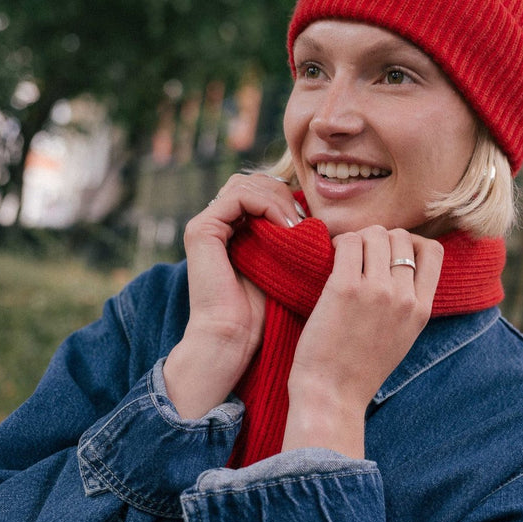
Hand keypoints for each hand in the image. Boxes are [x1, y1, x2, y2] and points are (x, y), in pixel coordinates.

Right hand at [163, 172, 302, 418]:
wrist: (235, 339)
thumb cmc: (265, 313)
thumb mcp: (286, 267)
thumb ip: (293, 240)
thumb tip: (321, 217)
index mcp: (234, 231)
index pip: (263, 192)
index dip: (290, 200)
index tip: (313, 225)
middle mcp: (217, 224)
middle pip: (255, 182)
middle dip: (286, 196)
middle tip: (306, 222)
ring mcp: (206, 224)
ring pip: (248, 184)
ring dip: (280, 200)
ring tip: (297, 227)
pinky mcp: (201, 229)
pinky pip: (239, 197)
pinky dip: (267, 205)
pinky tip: (286, 227)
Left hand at [282, 226, 442, 457]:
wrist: (333, 395)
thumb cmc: (359, 370)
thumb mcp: (402, 338)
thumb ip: (408, 305)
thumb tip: (401, 268)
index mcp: (422, 310)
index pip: (434, 251)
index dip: (411, 242)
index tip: (390, 253)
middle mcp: (404, 298)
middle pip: (401, 237)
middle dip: (380, 238)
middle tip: (360, 254)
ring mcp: (376, 292)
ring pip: (375, 234)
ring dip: (358, 239)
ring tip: (344, 257)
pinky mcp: (345, 288)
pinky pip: (347, 243)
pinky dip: (338, 244)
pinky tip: (331, 259)